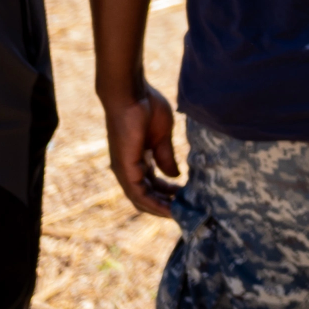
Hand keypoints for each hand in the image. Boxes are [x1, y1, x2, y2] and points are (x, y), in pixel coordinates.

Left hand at [103, 81, 180, 216]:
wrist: (131, 93)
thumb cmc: (146, 106)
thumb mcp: (162, 136)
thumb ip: (166, 156)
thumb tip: (174, 175)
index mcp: (138, 158)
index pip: (151, 183)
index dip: (167, 193)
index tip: (185, 197)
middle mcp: (128, 167)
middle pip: (145, 195)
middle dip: (164, 204)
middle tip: (184, 211)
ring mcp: (124, 169)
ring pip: (140, 199)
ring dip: (159, 208)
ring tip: (179, 215)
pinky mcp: (125, 168)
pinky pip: (138, 193)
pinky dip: (153, 203)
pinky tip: (169, 208)